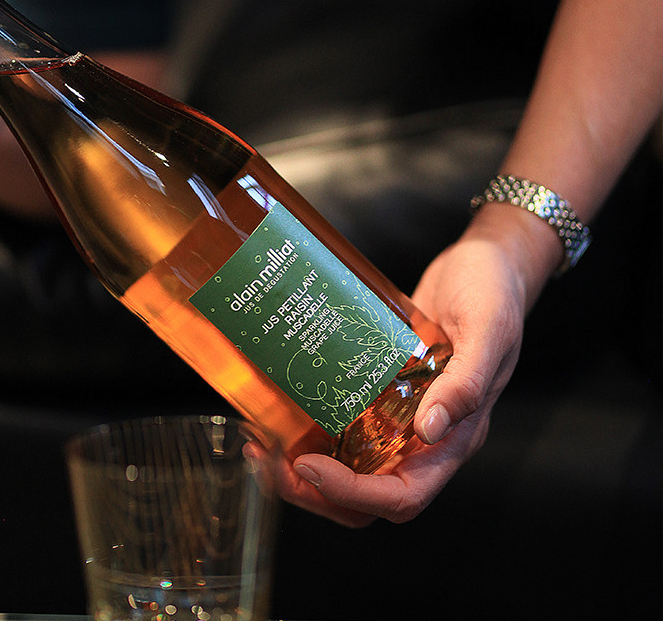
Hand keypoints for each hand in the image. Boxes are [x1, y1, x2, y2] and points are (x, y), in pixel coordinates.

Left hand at [257, 223, 539, 526]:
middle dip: (314, 491)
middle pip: (367, 494)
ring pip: (350, 466)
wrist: (486, 262)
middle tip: (269, 463)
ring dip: (305, 467)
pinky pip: (347, 425)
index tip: (310, 466)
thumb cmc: (493, 293)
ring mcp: (402, 416)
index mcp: (456, 437)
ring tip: (264, 445)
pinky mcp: (383, 391)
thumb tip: (430, 432)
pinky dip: (314, 430)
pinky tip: (284, 410)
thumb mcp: (487, 330)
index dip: (353, 492)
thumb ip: (465, 384)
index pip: (403, 495)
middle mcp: (426, 437)